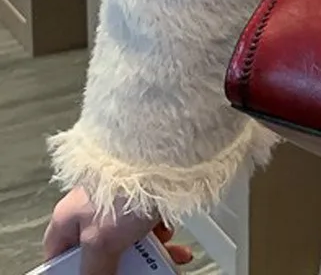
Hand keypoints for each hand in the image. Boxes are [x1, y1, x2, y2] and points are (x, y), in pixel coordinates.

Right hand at [43, 187, 192, 273]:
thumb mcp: (102, 240)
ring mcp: (118, 195)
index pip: (59, 254)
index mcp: (67, 216)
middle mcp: (91, 204)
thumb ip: (95, 269)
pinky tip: (170, 232)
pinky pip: (149, 219)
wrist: (162, 149)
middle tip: (137, 269)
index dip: (74, 270)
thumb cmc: (124, 183)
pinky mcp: (144, 188)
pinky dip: (160, 229)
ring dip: (147, 249)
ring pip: (129, 235)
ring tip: (164, 253)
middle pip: (101, 248)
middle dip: (121, 263)